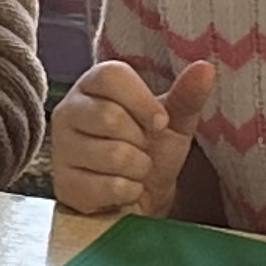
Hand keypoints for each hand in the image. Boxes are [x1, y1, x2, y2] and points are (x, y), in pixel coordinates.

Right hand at [49, 58, 215, 217]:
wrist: (139, 197)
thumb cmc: (151, 150)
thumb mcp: (173, 121)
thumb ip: (186, 95)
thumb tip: (205, 68)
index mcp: (92, 86)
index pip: (110, 76)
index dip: (142, 100)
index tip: (160, 122)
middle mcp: (68, 112)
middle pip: (110, 116)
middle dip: (141, 141)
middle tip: (141, 148)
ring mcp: (61, 150)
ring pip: (113, 155)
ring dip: (138, 169)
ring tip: (133, 170)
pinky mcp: (64, 186)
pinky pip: (109, 186)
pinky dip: (129, 191)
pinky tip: (122, 189)